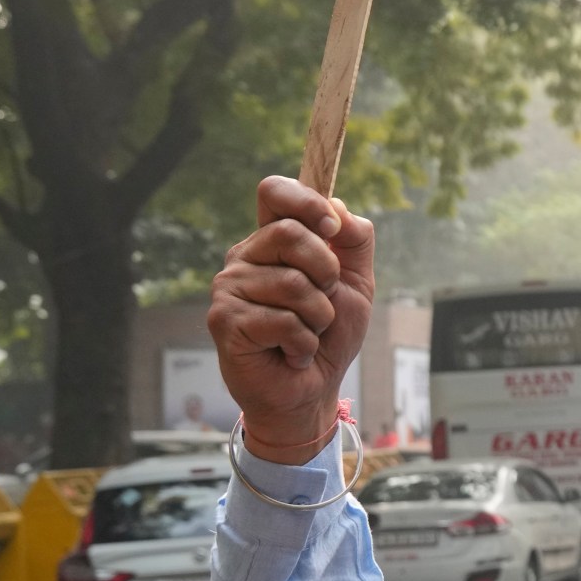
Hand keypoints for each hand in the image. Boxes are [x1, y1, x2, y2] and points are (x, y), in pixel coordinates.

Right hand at [206, 176, 375, 463]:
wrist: (313, 388)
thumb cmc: (329, 334)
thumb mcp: (356, 282)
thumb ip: (355, 242)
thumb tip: (341, 210)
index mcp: (273, 241)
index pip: (275, 192)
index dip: (306, 200)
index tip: (333, 226)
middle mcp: (245, 258)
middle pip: (290, 233)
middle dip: (326, 271)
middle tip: (324, 302)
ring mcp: (229, 288)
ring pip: (293, 284)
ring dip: (319, 317)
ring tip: (307, 333)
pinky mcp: (225, 321)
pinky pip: (283, 321)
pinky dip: (304, 343)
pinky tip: (292, 353)